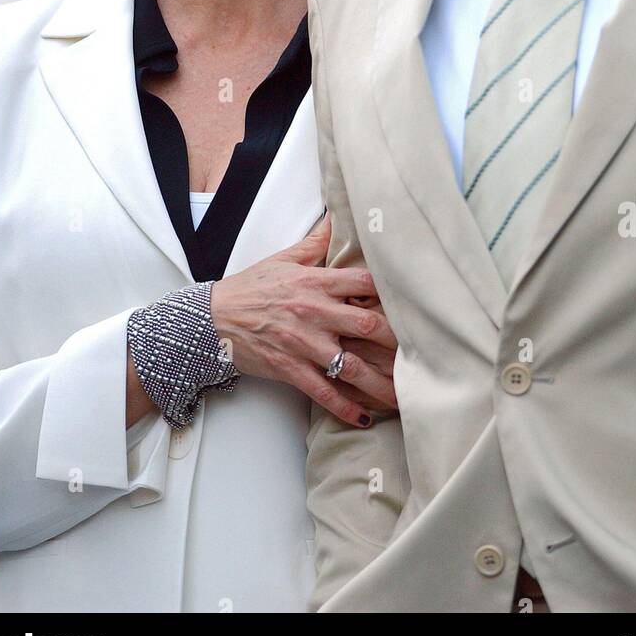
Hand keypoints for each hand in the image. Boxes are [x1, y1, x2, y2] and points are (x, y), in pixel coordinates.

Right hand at [209, 214, 397, 427]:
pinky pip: (324, 392)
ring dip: (379, 384)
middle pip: (366, 326)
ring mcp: (303, 344)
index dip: (391, 292)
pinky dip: (346, 407)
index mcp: (314, 283)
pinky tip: (364, 417)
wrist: (211, 319)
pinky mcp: (290, 369)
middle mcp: (313, 313)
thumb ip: (316, 243)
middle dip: (397, 340)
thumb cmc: (250, 288)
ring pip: (350, 366)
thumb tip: (336, 218)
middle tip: (424, 352)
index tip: (414, 301)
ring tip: (404, 396)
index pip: (363, 283)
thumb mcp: (284, 259)